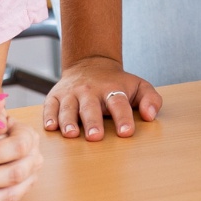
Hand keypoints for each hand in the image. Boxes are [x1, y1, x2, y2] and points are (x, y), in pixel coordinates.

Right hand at [0, 95, 40, 200]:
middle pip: (4, 168)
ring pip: (0, 192)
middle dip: (16, 161)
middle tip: (22, 155)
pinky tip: (2, 191)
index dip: (9, 139)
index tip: (11, 136)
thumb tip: (2, 102)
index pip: (0, 142)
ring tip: (16, 173)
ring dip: (12, 183)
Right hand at [45, 55, 161, 141]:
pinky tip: (50, 127)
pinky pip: (50, 106)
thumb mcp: (139, 86)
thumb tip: (150, 116)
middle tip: (95, 137)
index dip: (123, 118)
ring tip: (71, 134)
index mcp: (112, 89)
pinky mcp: (55, 96)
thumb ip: (151, 99)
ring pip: (68, 108)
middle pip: (91, 107)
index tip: (126, 132)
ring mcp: (71, 93)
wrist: (90, 64)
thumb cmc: (116, 83)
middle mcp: (90, 91)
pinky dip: (49, 116)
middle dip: (93, 122)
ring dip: (69, 121)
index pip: (119, 103)